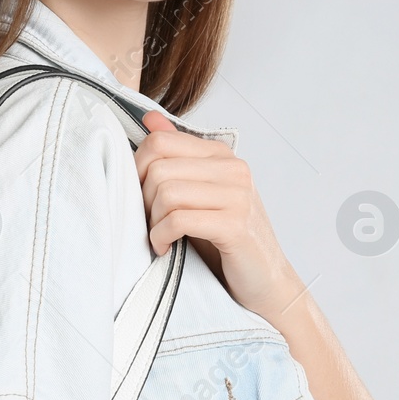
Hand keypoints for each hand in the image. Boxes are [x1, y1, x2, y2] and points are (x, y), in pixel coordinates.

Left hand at [136, 110, 303, 324]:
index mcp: (219, 155)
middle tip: (149, 223)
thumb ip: (175, 155)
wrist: (263, 281)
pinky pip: (178, 220)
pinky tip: (165, 248)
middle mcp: (232, 168)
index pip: (158, 141)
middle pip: (157, 168)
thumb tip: (150, 118)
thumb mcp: (195, 193)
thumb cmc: (223, 239)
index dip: (135, 171)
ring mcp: (237, 194)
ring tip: (160, 237)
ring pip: (165, 192)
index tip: (140, 198)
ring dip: (152, 222)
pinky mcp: (235, 224)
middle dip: (142, 200)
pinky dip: (161, 237)